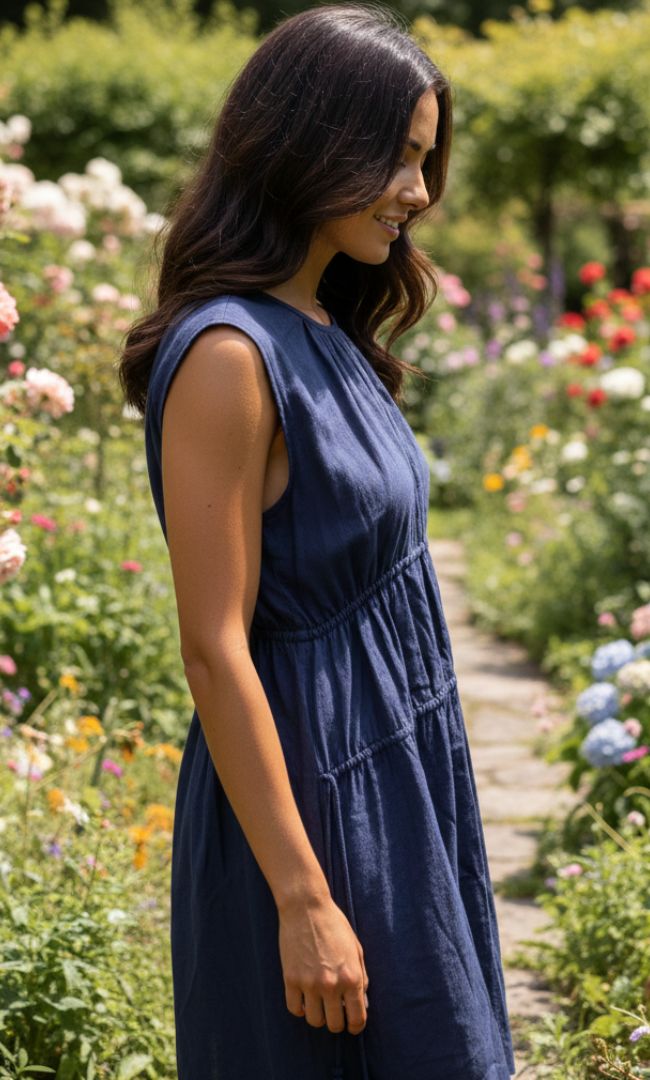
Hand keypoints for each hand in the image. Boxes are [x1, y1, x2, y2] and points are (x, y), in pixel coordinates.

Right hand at [278, 893, 368, 1034]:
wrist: (306, 907)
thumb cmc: (334, 925)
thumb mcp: (356, 948)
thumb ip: (361, 977)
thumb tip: (361, 1002)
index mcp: (352, 977)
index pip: (357, 1018)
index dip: (356, 1027)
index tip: (352, 1026)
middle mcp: (331, 984)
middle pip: (334, 1024)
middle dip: (337, 1022)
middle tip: (335, 1013)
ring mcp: (309, 983)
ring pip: (314, 1020)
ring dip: (318, 1016)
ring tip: (319, 1004)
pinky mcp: (290, 979)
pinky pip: (294, 1009)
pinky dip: (300, 1008)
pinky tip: (304, 999)